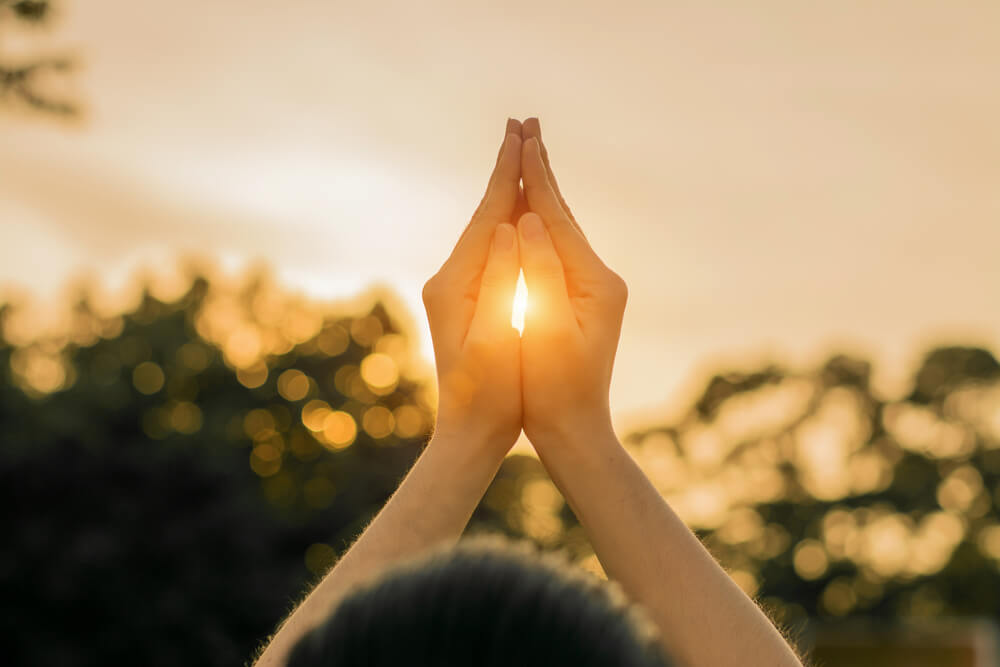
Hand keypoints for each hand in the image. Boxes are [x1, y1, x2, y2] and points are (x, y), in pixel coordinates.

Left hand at [422, 119, 524, 455]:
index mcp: (455, 284)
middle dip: (506, 172)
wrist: (470, 432)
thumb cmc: (491, 393)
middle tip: (520, 126)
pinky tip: (521, 214)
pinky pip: (491, 252)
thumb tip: (508, 227)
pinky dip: (509, 226)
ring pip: (488, 231)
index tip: (520, 133)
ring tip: (523, 157)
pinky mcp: (467, 303)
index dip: (507, 174)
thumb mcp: (498, 336)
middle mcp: (449, 279)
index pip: (487, 216)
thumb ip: (502, 280)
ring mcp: (456, 291)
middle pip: (485, 215)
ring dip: (508, 195)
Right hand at [517, 118, 627, 447]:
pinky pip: (557, 252)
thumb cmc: (554, 389)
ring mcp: (595, 290)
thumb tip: (528, 222)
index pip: (558, 218)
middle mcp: (602, 279)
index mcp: (595, 282)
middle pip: (564, 215)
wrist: (575, 430)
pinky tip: (532, 212)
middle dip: (541, 172)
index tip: (521, 137)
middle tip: (527, 125)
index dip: (536, 177)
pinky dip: (542, 225)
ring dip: (542, 193)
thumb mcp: (545, 330)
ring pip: (561, 231)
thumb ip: (538, 273)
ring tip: (529, 154)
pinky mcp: (583, 302)